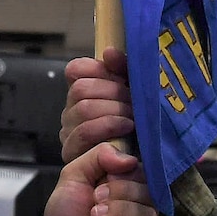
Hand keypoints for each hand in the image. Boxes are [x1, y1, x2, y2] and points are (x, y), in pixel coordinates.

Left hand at [24, 143, 158, 215]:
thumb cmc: (64, 215)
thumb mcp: (75, 174)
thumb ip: (98, 156)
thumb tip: (130, 159)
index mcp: (126, 188)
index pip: (144, 173)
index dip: (126, 174)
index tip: (102, 181)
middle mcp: (138, 208)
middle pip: (149, 192)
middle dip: (120, 193)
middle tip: (95, 200)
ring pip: (148, 214)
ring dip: (120, 212)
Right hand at [62, 48, 136, 162]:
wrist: (147, 162)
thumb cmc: (141, 126)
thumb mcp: (136, 93)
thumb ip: (124, 69)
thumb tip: (109, 53)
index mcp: (83, 93)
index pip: (76, 70)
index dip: (97, 69)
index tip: (118, 76)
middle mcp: (71, 111)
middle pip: (81, 89)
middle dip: (112, 93)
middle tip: (133, 102)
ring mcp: (69, 131)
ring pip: (83, 108)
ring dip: (113, 110)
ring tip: (133, 118)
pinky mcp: (72, 152)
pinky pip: (84, 131)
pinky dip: (108, 126)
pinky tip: (127, 129)